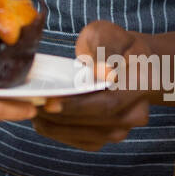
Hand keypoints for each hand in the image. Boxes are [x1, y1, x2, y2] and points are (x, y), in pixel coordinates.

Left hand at [31, 20, 156, 151]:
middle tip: (32, 107)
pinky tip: (44, 123)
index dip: (78, 106)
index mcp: (142, 84)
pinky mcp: (111, 135)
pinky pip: (87, 142)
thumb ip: (105, 47)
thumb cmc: (115, 45)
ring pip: (91, 137)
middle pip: (98, 123)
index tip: (49, 103)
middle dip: (62, 118)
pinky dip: (64, 135)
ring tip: (33, 114)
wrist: (131, 63)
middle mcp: (137, 112)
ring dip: (59, 129)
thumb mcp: (108, 34)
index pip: (109, 103)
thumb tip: (104, 70)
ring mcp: (125, 127)